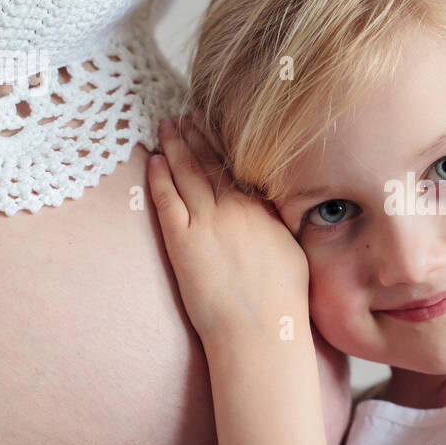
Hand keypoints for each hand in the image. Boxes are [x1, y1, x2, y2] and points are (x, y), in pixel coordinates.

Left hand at [147, 113, 309, 347]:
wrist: (260, 329)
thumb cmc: (282, 301)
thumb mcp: (292, 251)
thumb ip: (278, 223)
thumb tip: (274, 209)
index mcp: (262, 210)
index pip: (238, 165)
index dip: (223, 141)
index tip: (214, 123)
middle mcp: (234, 209)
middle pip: (210, 162)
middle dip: (195, 135)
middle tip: (184, 115)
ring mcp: (206, 223)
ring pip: (186, 174)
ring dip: (174, 147)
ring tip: (166, 127)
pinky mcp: (182, 242)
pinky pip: (167, 200)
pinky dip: (159, 178)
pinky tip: (153, 161)